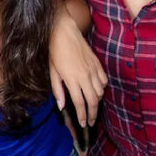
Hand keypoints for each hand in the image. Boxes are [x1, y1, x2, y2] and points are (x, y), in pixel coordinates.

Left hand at [49, 6, 106, 126]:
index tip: (82, 124)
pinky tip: (96, 90)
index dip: (82, 116)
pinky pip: (104, 80)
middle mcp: (85, 76)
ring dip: (96, 101)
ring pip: (100, 91)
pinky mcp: (97, 63)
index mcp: (72, 79)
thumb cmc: (53, 51)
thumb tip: (61, 106)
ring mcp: (93, 69)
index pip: (80, 103)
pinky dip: (102, 88)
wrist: (62, 31)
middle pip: (93, 101)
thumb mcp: (51, 71)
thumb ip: (57, 89)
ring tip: (91, 107)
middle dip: (92, 114)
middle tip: (89, 122)